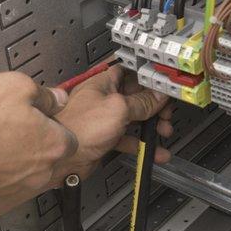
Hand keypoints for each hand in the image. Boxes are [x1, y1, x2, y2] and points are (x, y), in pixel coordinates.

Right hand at [0, 71, 76, 204]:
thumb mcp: (14, 86)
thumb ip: (44, 93)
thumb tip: (55, 98)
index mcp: (56, 144)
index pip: (69, 134)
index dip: (51, 121)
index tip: (38, 114)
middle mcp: (44, 170)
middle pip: (48, 151)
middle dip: (33, 138)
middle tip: (11, 122)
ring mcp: (23, 187)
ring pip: (27, 165)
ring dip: (15, 152)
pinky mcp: (1, 196)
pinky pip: (7, 177)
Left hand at [54, 66, 173, 178]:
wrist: (64, 160)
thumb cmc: (79, 128)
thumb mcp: (118, 108)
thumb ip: (141, 102)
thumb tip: (158, 96)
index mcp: (103, 83)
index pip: (129, 71)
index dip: (146, 75)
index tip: (162, 82)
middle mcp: (104, 99)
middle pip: (136, 95)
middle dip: (154, 103)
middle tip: (166, 111)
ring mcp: (105, 119)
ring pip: (135, 118)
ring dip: (152, 126)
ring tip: (163, 131)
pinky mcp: (106, 138)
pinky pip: (129, 139)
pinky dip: (143, 145)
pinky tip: (155, 152)